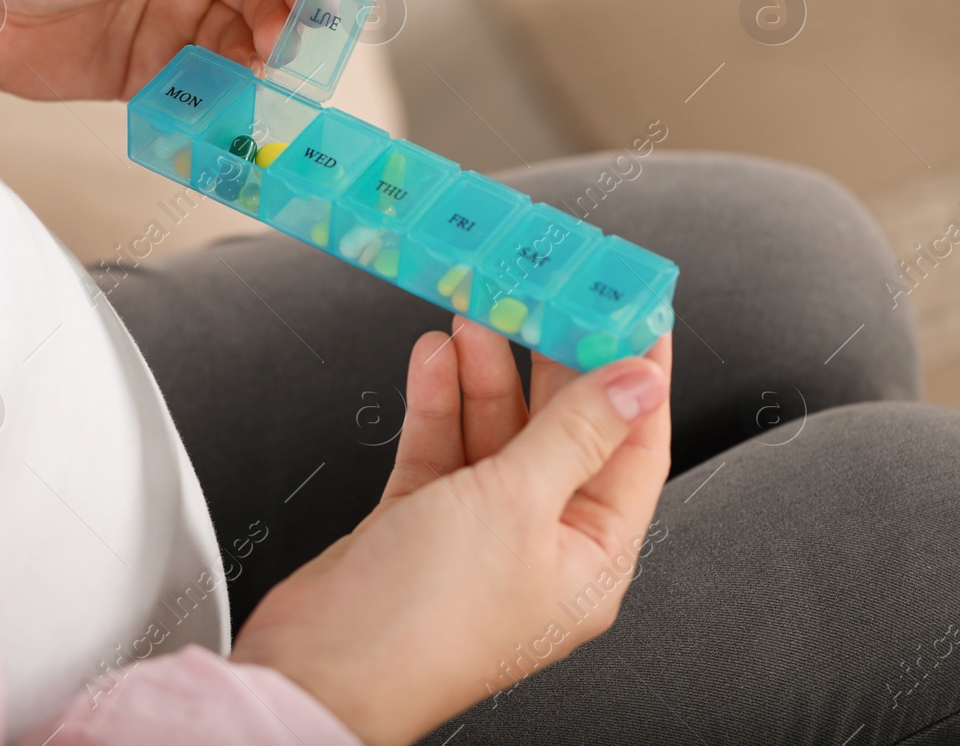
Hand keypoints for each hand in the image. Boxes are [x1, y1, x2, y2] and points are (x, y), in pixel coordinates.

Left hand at [0, 0, 328, 98]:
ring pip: (247, 41)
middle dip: (288, 23)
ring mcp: (175, 5)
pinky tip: (230, 114)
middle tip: (287, 57)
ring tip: (261, 89)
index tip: (318, 7)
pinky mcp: (150, 65)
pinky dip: (223, 101)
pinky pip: (206, 85)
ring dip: (261, 67)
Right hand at [231, 320, 673, 745]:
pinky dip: (437, 401)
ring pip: (494, 431)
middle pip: (560, 431)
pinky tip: (433, 359)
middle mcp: (540, 543)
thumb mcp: (517, 504)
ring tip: (475, 314)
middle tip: (541, 296)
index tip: (631, 310)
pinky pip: (441, 446)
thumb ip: (574, 432)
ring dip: (485, 373)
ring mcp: (477, 531)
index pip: (634, 447)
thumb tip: (638, 385)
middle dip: (548, 362)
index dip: (635, 376)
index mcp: (592, 556)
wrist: (321, 664)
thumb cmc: (425, 618)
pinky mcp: (420, 519)